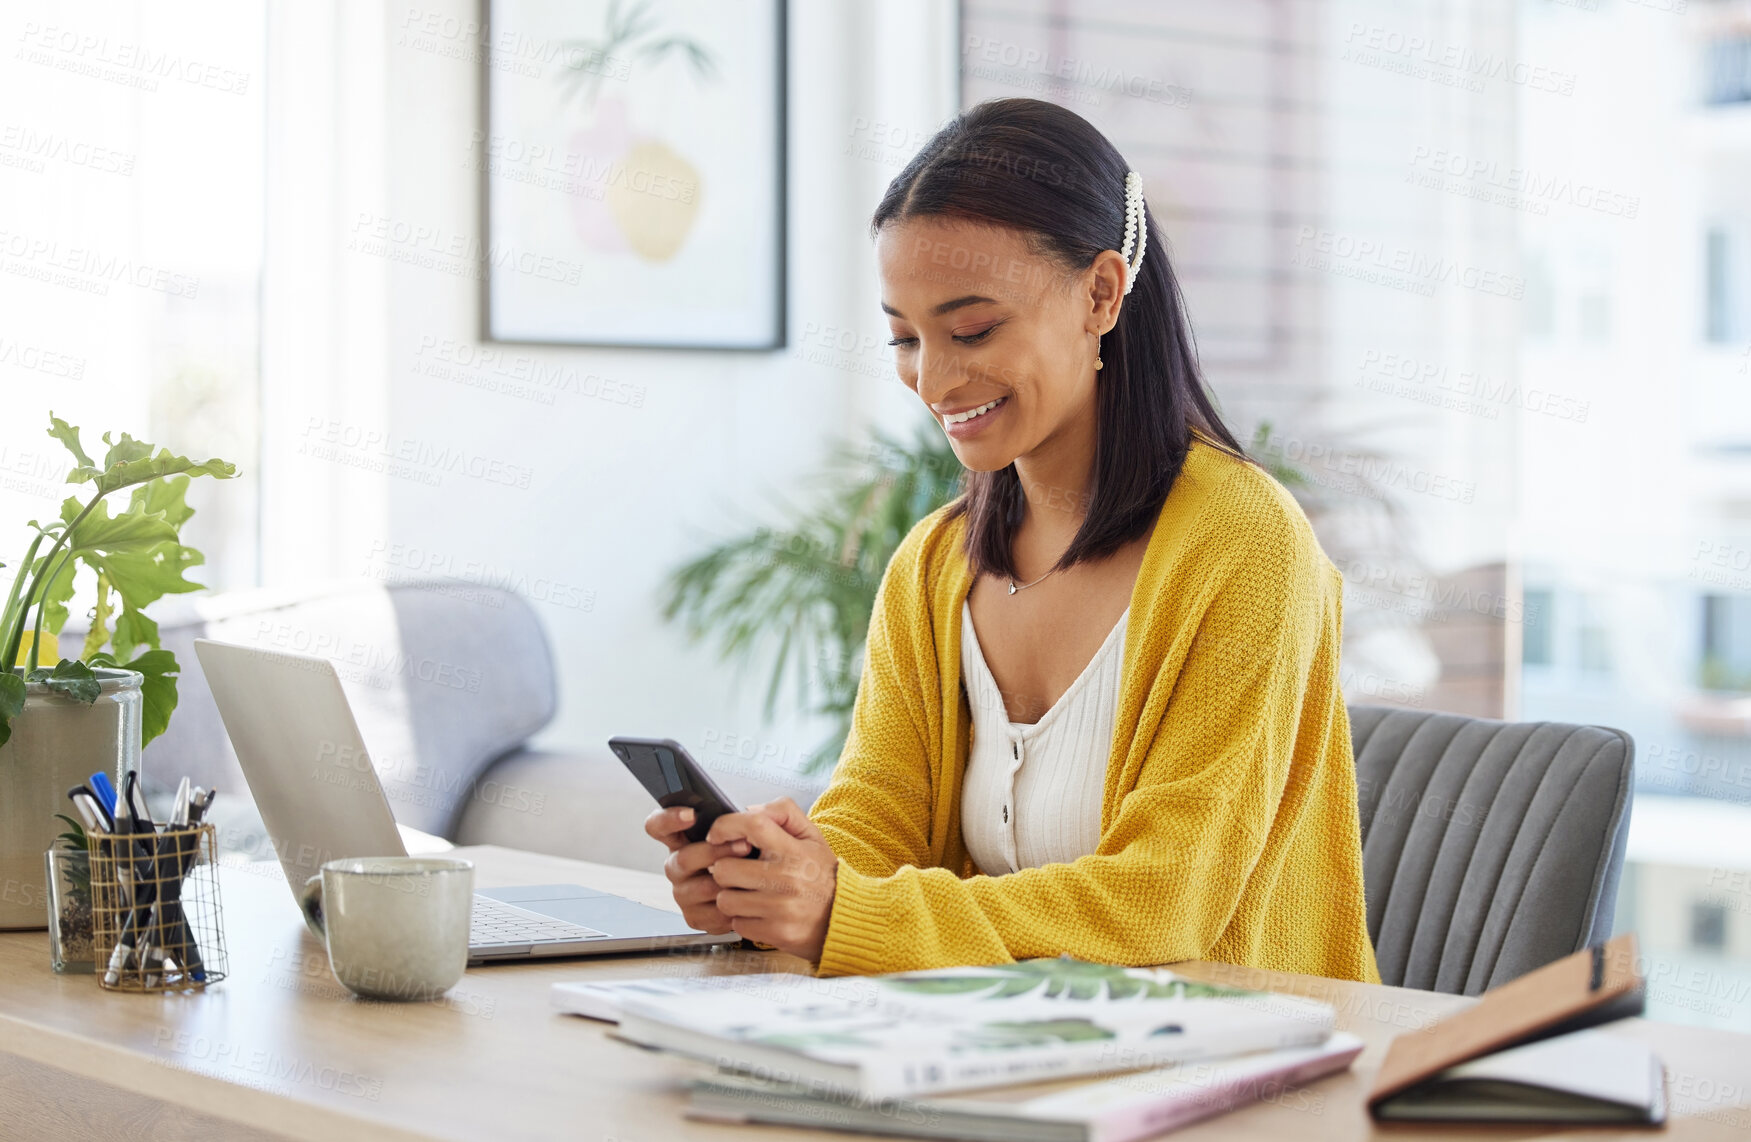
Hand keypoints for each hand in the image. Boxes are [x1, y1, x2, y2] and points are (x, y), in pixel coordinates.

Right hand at [645, 806, 752, 934]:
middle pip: (683, 858)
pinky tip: (748, 898)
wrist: (754, 890)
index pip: (658, 826)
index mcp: (679, 840)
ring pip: (700, 888)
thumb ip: (733, 820)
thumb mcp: (736, 832)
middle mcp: (676, 866)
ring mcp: (682, 893)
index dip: (669, 819)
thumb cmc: (743, 855)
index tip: (691, 814)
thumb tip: (745, 812)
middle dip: (716, 852)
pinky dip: (734, 906)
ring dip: (729, 881)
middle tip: (744, 846)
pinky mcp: (694, 917)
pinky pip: (712, 913)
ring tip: (752, 875)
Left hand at [705, 798, 838, 964]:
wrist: (844, 917)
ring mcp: (780, 908)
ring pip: (725, 899)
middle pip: (725, 868)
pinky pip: (737, 924)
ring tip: (749, 894)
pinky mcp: (775, 933)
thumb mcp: (812, 836)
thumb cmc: (823, 875)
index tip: (716, 835)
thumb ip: (783, 813)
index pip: (754, 825)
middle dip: (726, 869)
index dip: (726, 826)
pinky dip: (743, 919)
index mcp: (795, 850)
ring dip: (731, 897)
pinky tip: (758, 913)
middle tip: (739, 872)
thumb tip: (748, 809)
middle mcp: (787, 878)